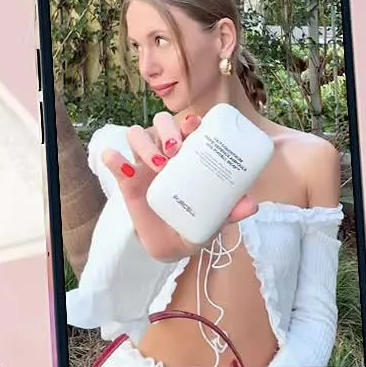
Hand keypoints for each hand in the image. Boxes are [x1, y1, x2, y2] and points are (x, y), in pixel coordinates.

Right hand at [101, 111, 258, 260]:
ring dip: (145, 143)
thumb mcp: (215, 218)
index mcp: (190, 154)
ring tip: (158, 164)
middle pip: (161, 123)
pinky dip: (114, 158)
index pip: (188, 126)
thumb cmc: (195, 222)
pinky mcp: (126, 178)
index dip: (190, 120)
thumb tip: (252, 205)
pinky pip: (114, 160)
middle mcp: (166, 152)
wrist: (171, 245)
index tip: (195, 127)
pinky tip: (122, 166)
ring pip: (137, 134)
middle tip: (176, 150)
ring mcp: (144, 163)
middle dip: (167, 130)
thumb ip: (231, 211)